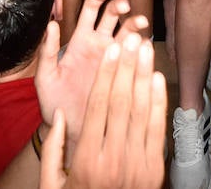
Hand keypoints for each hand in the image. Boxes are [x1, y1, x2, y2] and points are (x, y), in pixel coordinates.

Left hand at [36, 0, 149, 145]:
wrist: (70, 129)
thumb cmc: (55, 102)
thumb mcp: (45, 77)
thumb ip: (47, 51)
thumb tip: (50, 24)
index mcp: (81, 40)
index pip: (91, 10)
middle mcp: (100, 44)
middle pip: (114, 16)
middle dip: (120, 6)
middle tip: (124, 7)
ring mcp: (115, 58)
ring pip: (129, 33)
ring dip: (135, 25)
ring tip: (139, 26)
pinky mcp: (125, 73)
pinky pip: (137, 57)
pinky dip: (143, 49)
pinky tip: (145, 48)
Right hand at [39, 31, 166, 188]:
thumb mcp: (51, 184)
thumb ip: (54, 150)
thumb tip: (60, 116)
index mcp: (86, 160)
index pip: (99, 106)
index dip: (106, 74)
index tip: (110, 49)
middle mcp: (113, 159)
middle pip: (122, 101)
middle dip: (126, 66)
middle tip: (130, 37)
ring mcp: (138, 164)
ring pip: (142, 110)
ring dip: (144, 76)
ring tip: (145, 48)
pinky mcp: (155, 170)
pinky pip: (157, 129)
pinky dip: (158, 102)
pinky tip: (156, 79)